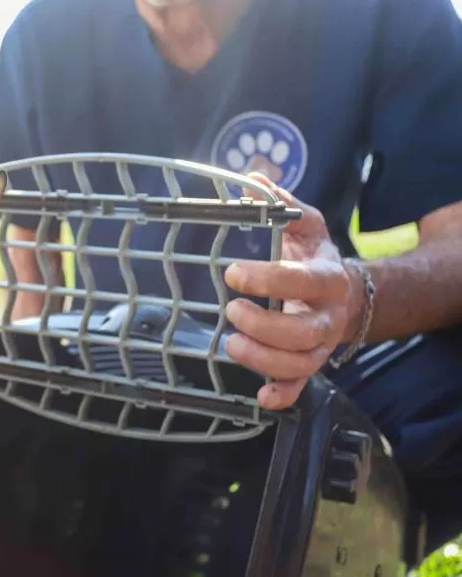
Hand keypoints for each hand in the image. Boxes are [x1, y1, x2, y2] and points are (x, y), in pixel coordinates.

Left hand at [223, 173, 362, 409]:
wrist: (344, 293)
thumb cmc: (312, 256)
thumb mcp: (303, 226)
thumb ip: (281, 205)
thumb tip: (253, 177)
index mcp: (327, 277)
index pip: (303, 280)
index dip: (270, 279)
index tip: (233, 272)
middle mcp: (327, 316)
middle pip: (304, 332)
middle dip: (265, 325)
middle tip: (232, 310)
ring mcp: (319, 344)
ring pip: (300, 363)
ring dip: (265, 360)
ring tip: (232, 344)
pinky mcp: (308, 364)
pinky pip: (300, 387)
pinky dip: (282, 396)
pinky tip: (260, 398)